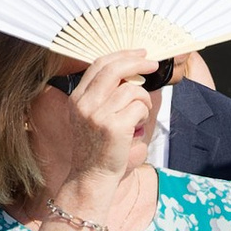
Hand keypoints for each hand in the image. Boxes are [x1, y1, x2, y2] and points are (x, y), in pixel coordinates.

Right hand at [42, 50, 154, 207]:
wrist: (91, 176)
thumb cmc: (97, 146)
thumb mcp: (90, 116)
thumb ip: (103, 94)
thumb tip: (131, 70)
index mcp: (77, 98)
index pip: (99, 64)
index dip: (122, 55)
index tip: (139, 54)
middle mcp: (85, 104)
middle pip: (115, 69)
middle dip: (138, 62)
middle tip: (153, 65)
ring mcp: (98, 115)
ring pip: (132, 89)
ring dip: (143, 99)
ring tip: (140, 114)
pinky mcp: (114, 127)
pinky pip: (139, 107)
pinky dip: (144, 114)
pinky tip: (138, 126)